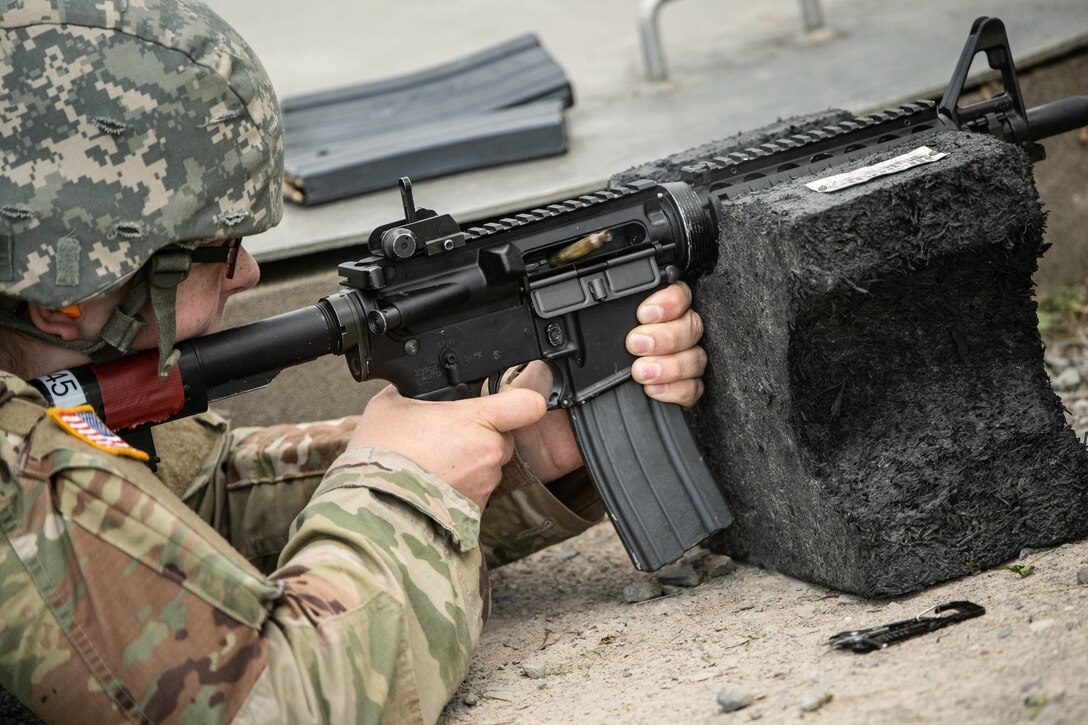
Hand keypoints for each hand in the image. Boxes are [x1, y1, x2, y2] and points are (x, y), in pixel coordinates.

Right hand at [348, 385, 546, 509]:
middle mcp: (488, 453)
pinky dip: (460, 488)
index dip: (522, 400)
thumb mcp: (392, 403)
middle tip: (446, 438)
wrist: (371, 504)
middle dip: (481, 436)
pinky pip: (476, 492)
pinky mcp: (476, 511)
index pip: (528, 404)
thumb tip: (417, 386)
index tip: (510, 400)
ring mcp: (484, 485)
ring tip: (433, 464)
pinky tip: (432, 484)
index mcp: (476, 420)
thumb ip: (417, 391)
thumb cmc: (381, 453)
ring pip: (489, 466)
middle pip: (502, 437)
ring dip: (470, 463)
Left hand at [509, 281, 707, 482]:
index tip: (645, 312)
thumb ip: (570, 328)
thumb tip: (571, 320)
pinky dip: (677, 389)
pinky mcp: (672, 397)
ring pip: (695, 356)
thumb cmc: (550, 382)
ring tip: (641, 372)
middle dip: (668, 333)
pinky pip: (692, 390)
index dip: (669, 299)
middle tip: (636, 344)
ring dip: (672, 363)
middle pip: (690, 324)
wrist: (545, 427)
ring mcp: (668, 368)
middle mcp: (659, 338)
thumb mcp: (555, 346)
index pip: (672, 295)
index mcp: (634, 317)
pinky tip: (654, 391)